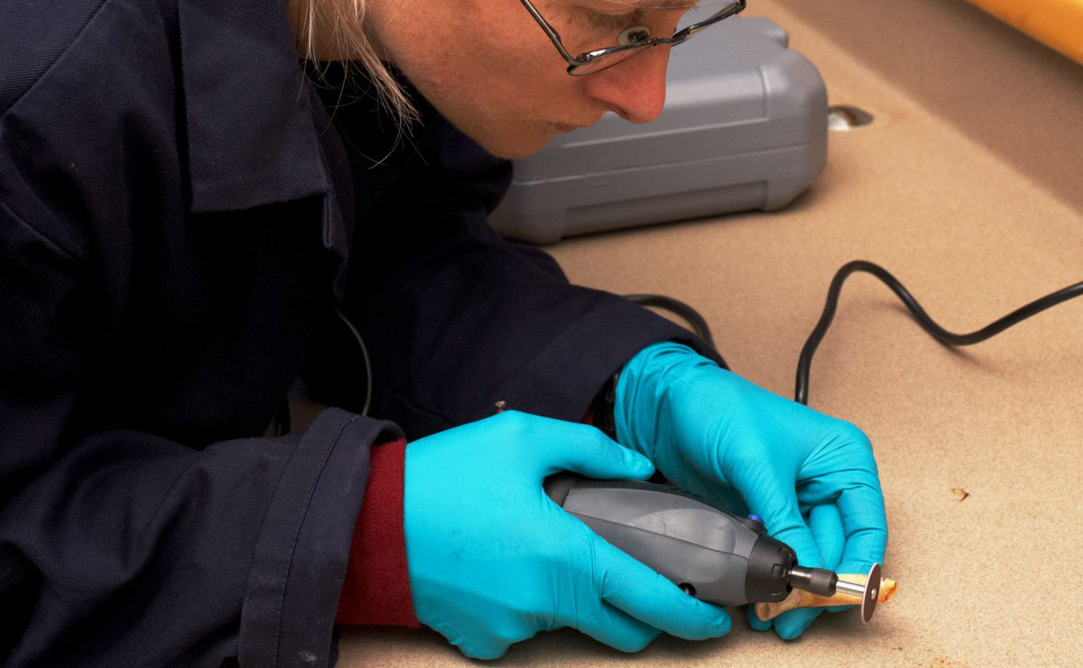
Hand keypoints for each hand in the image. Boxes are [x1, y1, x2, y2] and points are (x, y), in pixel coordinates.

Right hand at [403, 411, 731, 658]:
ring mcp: (514, 629)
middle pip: (622, 629)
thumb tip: (640, 464)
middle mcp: (547, 602)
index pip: (651, 600)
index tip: (715, 618)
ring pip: (571, 623)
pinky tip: (508, 569)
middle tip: (651, 585)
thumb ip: (592, 449)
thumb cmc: (444, 477)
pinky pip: (525, 630)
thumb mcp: (522, 438)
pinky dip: (530, 607)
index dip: (692, 615)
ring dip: (579, 599)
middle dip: (646, 615)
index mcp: (567, 556)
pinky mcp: (483, 644)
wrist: (367, 525)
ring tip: (549, 551)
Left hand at [614, 342, 888, 639]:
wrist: (668, 404)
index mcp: (843, 459)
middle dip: (818, 587)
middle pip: (840, 550)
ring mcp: (798, 503)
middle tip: (791, 617)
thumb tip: (803, 567)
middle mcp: (828, 483)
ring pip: (810, 559)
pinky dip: (773, 578)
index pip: (866, 526)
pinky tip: (758, 597)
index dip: (856, 566)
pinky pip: (781, 556)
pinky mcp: (770, 516)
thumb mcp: (757, 463)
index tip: (833, 596)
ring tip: (770, 613)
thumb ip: (784, 518)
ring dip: (793, 590)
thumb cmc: (720, 407)